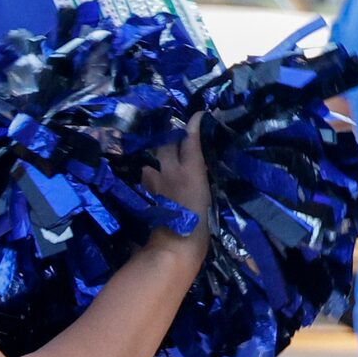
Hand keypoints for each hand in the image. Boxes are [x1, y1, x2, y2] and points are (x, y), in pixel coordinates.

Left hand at [138, 120, 213, 254]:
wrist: (176, 243)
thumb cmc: (201, 222)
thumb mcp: (208, 194)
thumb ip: (201, 174)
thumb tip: (197, 162)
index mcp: (192, 169)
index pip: (191, 139)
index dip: (193, 124)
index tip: (198, 114)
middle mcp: (171, 169)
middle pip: (168, 142)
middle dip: (171, 133)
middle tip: (178, 130)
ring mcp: (156, 180)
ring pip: (155, 158)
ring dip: (160, 153)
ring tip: (166, 153)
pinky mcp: (149, 191)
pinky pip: (149, 174)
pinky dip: (153, 171)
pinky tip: (157, 175)